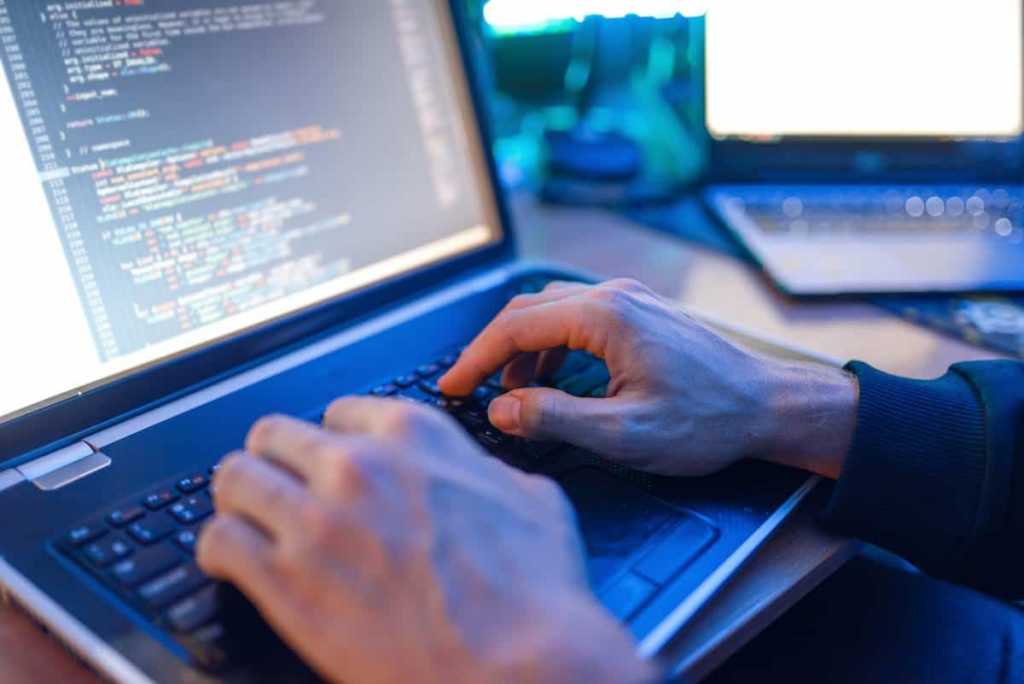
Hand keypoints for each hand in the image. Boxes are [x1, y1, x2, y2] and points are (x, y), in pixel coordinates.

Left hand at [197, 399, 656, 683]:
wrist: (520, 663)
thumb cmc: (537, 590)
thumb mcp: (534, 499)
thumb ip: (486, 473)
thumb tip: (479, 475)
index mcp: (413, 436)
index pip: (339, 412)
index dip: (333, 443)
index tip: (330, 467)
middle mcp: (356, 466)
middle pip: (273, 436)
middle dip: (276, 463)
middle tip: (281, 491)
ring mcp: (316, 520)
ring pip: (234, 478)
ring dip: (239, 499)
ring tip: (247, 522)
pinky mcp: (286, 582)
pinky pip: (218, 541)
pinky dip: (219, 550)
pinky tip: (232, 564)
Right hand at [439, 279, 857, 478]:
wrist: (770, 406)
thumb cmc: (707, 421)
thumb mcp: (625, 434)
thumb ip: (555, 419)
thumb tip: (499, 409)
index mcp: (605, 316)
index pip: (516, 327)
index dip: (474, 359)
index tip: (449, 387)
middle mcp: (614, 296)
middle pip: (528, 310)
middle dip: (492, 349)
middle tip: (468, 388)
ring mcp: (629, 300)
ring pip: (552, 311)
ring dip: (523, 348)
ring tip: (513, 394)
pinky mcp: (640, 313)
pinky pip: (578, 318)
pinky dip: (553, 346)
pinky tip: (554, 379)